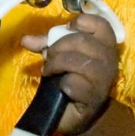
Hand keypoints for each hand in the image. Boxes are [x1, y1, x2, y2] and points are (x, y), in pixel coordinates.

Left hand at [21, 13, 118, 135]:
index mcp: (104, 44)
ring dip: (57, 64)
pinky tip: (61, 87)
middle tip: (48, 57)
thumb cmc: (71, 77)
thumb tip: (26, 40)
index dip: (81, 22)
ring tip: (49, 71)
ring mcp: (104, 79)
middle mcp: (109, 59)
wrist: (76, 112)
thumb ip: (46, 44)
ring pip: (79, 61)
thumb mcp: (60, 55)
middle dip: (58, 46)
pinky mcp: (94, 97)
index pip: (101, 24)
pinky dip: (64, 83)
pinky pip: (75, 83)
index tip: (66, 30)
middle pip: (82, 41)